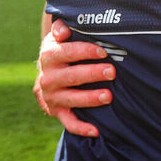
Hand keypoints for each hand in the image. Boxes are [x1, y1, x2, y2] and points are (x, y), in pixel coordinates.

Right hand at [33, 20, 113, 136]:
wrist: (49, 72)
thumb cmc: (62, 50)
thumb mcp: (58, 37)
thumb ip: (61, 29)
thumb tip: (63, 29)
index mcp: (49, 56)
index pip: (66, 52)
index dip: (85, 51)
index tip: (103, 51)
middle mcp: (48, 78)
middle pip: (71, 76)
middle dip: (92, 74)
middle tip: (112, 72)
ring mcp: (52, 97)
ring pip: (71, 99)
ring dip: (90, 98)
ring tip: (109, 96)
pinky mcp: (57, 112)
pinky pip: (68, 122)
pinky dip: (81, 128)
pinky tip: (96, 131)